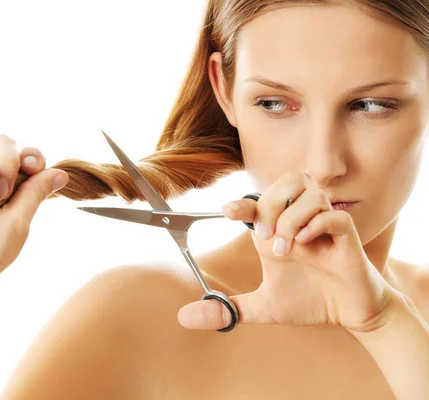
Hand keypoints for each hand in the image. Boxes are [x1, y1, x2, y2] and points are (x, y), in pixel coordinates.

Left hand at [178, 171, 396, 332]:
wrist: (351, 315)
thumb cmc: (309, 302)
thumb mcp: (262, 307)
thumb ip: (226, 309)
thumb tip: (185, 316)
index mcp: (279, 230)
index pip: (259, 202)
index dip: (241, 203)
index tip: (226, 212)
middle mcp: (301, 221)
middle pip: (286, 182)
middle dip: (269, 205)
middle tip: (263, 237)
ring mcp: (325, 226)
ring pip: (310, 193)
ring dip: (291, 218)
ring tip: (285, 249)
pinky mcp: (348, 237)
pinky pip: (335, 215)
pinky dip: (317, 224)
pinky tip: (307, 245)